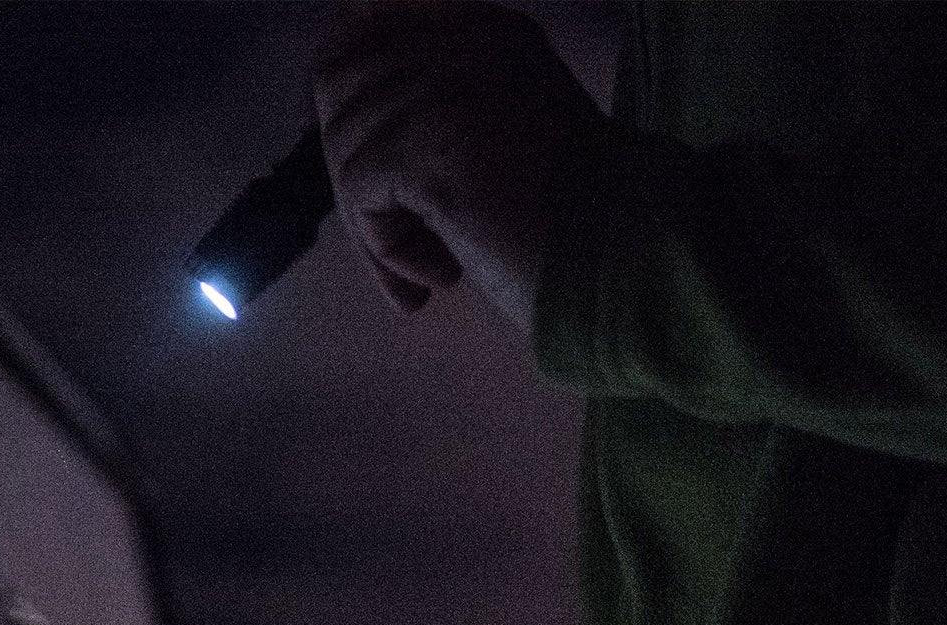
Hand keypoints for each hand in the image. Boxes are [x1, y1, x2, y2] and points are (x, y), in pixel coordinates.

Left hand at [312, 2, 603, 328]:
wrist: (620, 259)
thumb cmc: (559, 224)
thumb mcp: (487, 143)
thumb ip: (422, 114)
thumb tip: (326, 117)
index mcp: (482, 29)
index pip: (364, 31)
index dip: (343, 103)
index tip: (364, 177)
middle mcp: (466, 38)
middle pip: (338, 86)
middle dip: (351, 173)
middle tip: (393, 240)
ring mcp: (451, 83)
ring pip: (344, 146)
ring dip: (373, 226)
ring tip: (432, 267)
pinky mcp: (435, 140)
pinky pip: (361, 193)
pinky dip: (387, 249)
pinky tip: (444, 273)